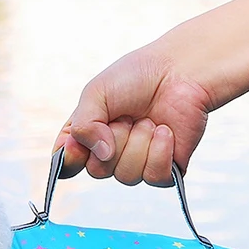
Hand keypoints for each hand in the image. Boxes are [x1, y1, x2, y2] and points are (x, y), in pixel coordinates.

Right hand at [53, 42, 212, 185]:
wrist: (181, 71)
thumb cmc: (138, 76)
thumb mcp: (96, 93)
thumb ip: (84, 125)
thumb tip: (102, 154)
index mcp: (87, 136)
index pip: (67, 164)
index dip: (71, 158)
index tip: (77, 144)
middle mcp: (109, 154)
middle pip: (98, 171)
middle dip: (114, 139)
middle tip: (127, 115)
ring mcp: (136, 164)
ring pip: (127, 175)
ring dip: (139, 142)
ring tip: (149, 120)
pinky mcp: (163, 170)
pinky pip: (153, 177)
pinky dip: (160, 152)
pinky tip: (165, 131)